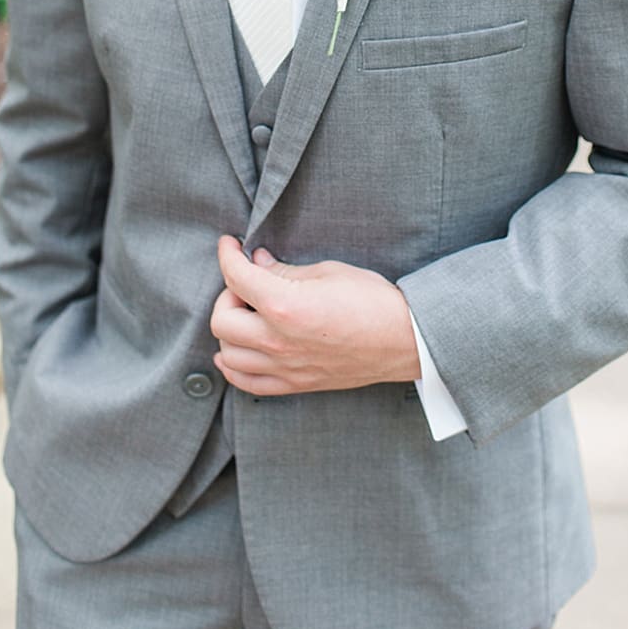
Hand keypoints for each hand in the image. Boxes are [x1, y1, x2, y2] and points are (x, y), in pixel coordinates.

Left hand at [209, 235, 420, 395]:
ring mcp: (284, 366)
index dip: (227, 255)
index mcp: (286, 305)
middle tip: (248, 283)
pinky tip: (239, 349)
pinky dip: (233, 365)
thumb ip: (286, 270)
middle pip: (222, 320)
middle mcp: (277, 340)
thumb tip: (257, 262)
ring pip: (227, 353)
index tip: (229, 245)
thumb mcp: (330, 272)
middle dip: (228, 294)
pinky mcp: (294, 383)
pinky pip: (244, 381)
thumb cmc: (373, 300)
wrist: (405, 339)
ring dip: (230, 330)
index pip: (237, 277)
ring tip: (248, 314)